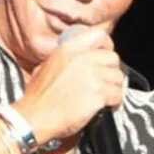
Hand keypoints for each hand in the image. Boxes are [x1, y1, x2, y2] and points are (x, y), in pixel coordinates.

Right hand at [11, 27, 123, 145]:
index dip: (107, 46)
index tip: (107, 56)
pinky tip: (107, 106)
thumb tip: (80, 58)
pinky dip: (115, 102)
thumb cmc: (38, 97)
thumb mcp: (46, 66)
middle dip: (112, 71)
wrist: (35, 117)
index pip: (100, 36)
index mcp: (69, 48)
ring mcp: (92, 76)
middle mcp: (83, 59)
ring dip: (115, 88)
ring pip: (118, 78)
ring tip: (107, 96)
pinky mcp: (98, 94)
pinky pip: (118, 95)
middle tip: (106, 82)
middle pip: (113, 59)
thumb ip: (66, 58)